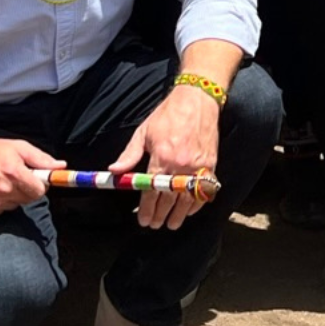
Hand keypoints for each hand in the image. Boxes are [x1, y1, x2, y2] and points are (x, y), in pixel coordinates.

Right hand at [0, 131, 62, 220]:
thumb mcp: (18, 148)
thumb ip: (41, 159)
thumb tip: (60, 166)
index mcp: (14, 173)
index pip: (40, 191)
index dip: (40, 185)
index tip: (36, 180)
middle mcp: (4, 190)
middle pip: (28, 199)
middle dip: (26, 189)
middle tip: (15, 177)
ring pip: (14, 205)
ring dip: (12, 196)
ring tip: (0, 181)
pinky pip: (0, 211)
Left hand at [110, 85, 222, 229]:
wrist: (197, 100)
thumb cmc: (168, 115)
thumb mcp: (144, 132)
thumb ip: (129, 155)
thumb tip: (114, 171)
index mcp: (161, 158)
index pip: (151, 192)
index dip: (146, 209)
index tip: (143, 220)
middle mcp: (180, 166)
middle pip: (169, 199)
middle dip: (161, 215)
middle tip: (155, 225)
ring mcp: (198, 167)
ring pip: (188, 199)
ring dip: (179, 215)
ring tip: (172, 224)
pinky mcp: (210, 164)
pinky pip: (204, 190)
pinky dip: (197, 203)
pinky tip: (189, 210)